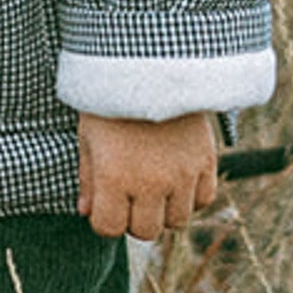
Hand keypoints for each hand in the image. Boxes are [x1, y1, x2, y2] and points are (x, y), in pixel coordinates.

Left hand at [76, 108, 218, 240]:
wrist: (148, 61)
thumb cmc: (109, 97)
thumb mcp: (88, 134)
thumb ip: (88, 178)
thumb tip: (86, 212)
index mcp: (114, 177)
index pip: (108, 228)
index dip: (103, 220)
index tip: (104, 205)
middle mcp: (150, 183)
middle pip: (145, 232)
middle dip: (133, 219)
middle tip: (129, 197)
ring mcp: (181, 174)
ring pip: (176, 222)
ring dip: (163, 210)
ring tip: (154, 186)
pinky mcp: (205, 161)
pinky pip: (204, 200)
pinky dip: (191, 196)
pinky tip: (177, 178)